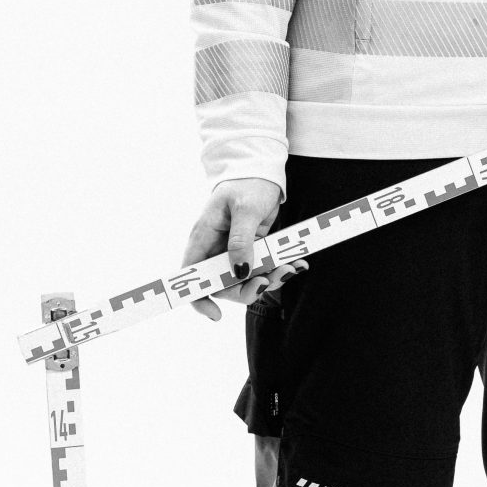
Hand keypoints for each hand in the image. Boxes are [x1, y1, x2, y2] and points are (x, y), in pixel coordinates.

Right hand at [181, 176, 304, 323]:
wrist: (264, 171)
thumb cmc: (248, 184)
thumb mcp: (245, 210)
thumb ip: (241, 241)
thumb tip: (239, 272)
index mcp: (203, 237)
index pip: (191, 274)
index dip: (199, 298)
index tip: (216, 314)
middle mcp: (215, 247)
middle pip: (223, 285)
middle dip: (247, 289)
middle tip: (270, 281)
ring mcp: (233, 250)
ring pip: (246, 280)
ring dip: (269, 279)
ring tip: (291, 268)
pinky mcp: (252, 249)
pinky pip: (262, 268)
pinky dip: (278, 269)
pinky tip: (296, 264)